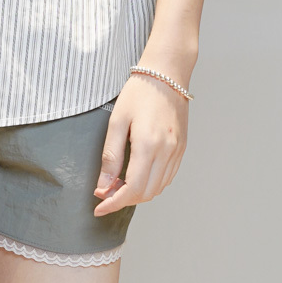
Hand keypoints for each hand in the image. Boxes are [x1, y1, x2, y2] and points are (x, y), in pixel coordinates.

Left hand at [93, 72, 188, 215]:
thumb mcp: (116, 121)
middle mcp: (166, 152)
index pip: (131, 188)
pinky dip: (151, 184)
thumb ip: (111, 156)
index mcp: (148, 145)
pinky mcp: (182, 149)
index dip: (114, 203)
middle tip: (105, 193)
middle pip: (146, 193)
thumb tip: (104, 185)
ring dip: (138, 194)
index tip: (99, 208)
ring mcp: (177, 152)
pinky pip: (168, 177)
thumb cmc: (139, 93)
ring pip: (158, 188)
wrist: (167, 75)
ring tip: (118, 184)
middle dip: (123, 199)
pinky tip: (137, 176)